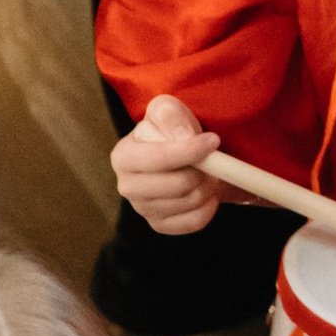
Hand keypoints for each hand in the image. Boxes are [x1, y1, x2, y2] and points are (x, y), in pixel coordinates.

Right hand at [112, 92, 224, 238]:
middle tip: (213, 160)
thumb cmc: (172, 130)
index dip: (190, 151)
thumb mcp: (167, 110)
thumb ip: (170, 115)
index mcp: (123, 157)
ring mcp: (143, 209)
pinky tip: (206, 192)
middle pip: (178, 185)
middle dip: (203, 171)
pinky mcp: (160, 225)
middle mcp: (127, 187)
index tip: (213, 140)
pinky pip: (194, 221)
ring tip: (208, 172)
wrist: (182, 156)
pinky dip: (208, 207)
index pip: (158, 158)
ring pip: (189, 202)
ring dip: (208, 185)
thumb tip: (183, 138)